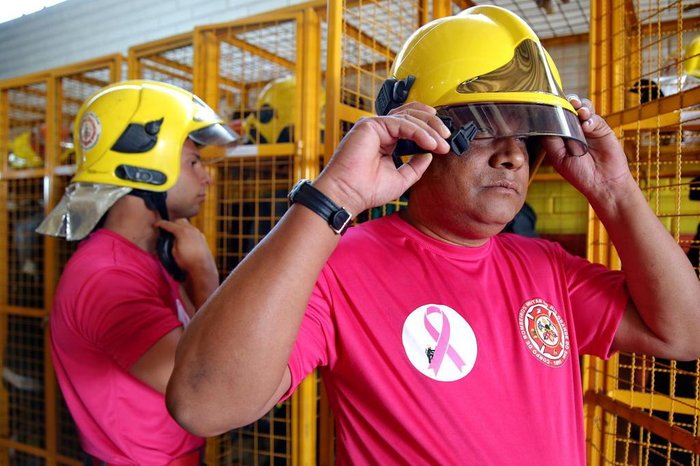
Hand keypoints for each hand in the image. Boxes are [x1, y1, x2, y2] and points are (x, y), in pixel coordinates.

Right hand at [154, 218, 215, 275]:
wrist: (202, 268)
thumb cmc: (188, 262)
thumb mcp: (174, 252)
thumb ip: (172, 242)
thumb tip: (173, 238)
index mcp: (182, 232)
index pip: (169, 224)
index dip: (161, 224)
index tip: (156, 224)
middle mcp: (192, 230)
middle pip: (179, 221)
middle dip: (171, 223)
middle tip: (166, 229)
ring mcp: (198, 233)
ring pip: (187, 224)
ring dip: (180, 227)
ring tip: (175, 234)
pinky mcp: (202, 238)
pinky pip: (193, 230)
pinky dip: (187, 231)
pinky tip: (185, 238)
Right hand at [313, 102, 450, 213]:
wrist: (348, 195)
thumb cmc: (367, 190)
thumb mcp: (402, 179)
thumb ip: (415, 166)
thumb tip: (429, 154)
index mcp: (385, 140)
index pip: (410, 125)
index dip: (429, 130)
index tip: (444, 144)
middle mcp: (379, 130)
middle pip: (411, 115)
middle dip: (433, 124)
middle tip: (447, 138)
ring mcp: (374, 125)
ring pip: (408, 116)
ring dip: (429, 128)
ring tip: (441, 142)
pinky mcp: (370, 125)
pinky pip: (401, 123)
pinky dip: (418, 132)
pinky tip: (429, 143)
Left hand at [540, 96, 633, 199]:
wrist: (603, 182)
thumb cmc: (579, 174)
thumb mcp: (558, 157)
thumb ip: (551, 140)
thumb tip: (544, 123)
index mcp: (559, 137)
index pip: (554, 118)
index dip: (552, 110)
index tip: (550, 104)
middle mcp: (573, 130)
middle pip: (568, 109)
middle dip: (567, 103)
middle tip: (568, 102)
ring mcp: (587, 128)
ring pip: (582, 109)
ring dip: (580, 106)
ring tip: (579, 111)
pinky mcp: (601, 129)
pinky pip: (595, 118)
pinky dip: (590, 118)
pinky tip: (588, 125)